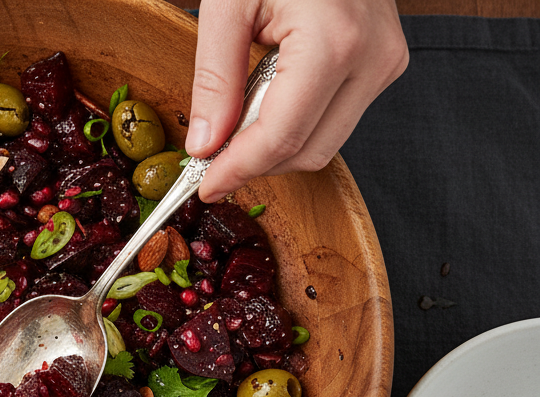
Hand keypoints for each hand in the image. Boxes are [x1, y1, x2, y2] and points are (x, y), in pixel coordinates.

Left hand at [185, 0, 408, 202]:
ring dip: (274, 145)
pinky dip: (294, 123)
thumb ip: (214, 80)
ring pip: (325, 143)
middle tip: (209, 157)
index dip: (238, 171)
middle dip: (255, 163)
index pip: (281, 138)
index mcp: (335, 43)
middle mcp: (372, 60)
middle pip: (307, 152)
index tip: (203, 187)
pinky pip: (335, 118)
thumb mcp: (228, 6)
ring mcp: (385, 64)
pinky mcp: (384, 65)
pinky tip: (267, 99)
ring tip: (238, 113)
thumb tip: (203, 146)